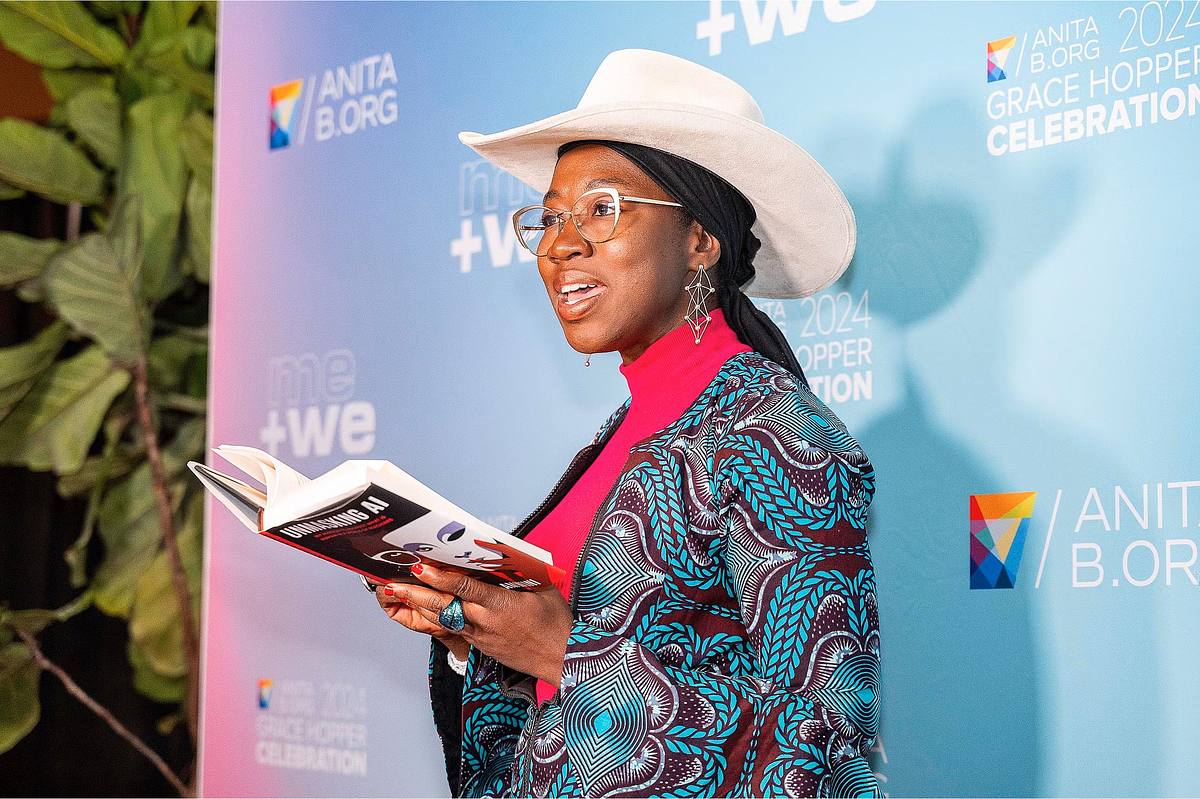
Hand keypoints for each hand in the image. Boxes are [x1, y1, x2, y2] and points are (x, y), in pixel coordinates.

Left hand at [388, 563, 573, 686]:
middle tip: (391, 582)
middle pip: (443, 607)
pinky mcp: (478, 644)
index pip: (465, 589)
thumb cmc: (556, 624)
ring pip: (441, 619)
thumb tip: (503, 552)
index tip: (420, 568)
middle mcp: (484, 622)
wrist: (561, 659)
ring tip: (395, 592)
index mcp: (500, 606)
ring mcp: (478, 636)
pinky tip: (418, 608)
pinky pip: (450, 629)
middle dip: (415, 594)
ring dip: (416, 605)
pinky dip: (431, 617)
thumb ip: (521, 571)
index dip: (440, 578)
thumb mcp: (543, 589)